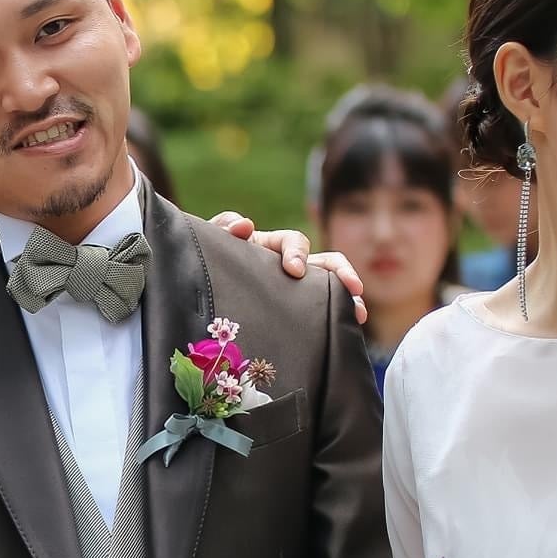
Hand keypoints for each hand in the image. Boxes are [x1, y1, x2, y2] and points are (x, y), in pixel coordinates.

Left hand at [210, 211, 367, 323]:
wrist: (198, 288)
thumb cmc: (207, 262)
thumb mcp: (211, 243)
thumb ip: (223, 227)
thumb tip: (245, 225)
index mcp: (268, 248)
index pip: (292, 242)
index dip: (297, 252)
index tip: (295, 270)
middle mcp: (286, 267)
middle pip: (324, 261)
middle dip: (340, 271)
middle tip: (351, 288)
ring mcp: (293, 290)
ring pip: (329, 287)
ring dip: (346, 295)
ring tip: (358, 311)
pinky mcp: (293, 311)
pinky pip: (319, 312)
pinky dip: (335, 317)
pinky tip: (346, 331)